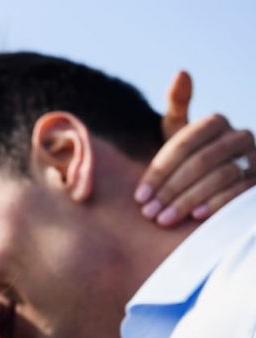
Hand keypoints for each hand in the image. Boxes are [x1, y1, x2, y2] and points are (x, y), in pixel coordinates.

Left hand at [133, 70, 255, 226]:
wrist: (216, 178)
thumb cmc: (190, 155)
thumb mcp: (179, 131)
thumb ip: (177, 106)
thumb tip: (182, 72)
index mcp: (215, 122)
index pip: (182, 144)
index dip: (159, 171)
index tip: (139, 196)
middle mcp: (239, 135)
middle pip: (200, 162)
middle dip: (171, 190)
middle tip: (149, 213)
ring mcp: (254, 156)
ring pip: (220, 176)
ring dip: (189, 200)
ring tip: (164, 219)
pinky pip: (241, 190)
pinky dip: (218, 203)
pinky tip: (197, 217)